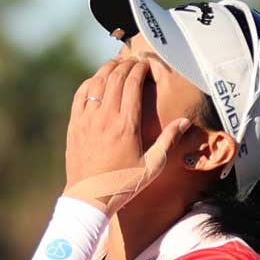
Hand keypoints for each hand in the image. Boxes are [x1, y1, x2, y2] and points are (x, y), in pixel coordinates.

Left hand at [63, 58, 190, 214]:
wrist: (89, 198)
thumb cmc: (123, 185)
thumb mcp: (152, 166)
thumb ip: (168, 141)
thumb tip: (184, 122)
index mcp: (126, 125)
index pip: (132, 84)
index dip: (139, 69)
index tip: (145, 65)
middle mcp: (105, 118)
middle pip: (115, 78)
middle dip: (125, 65)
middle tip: (133, 61)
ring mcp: (87, 120)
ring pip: (96, 82)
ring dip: (107, 70)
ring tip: (117, 65)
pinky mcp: (75, 125)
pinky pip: (81, 95)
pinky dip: (90, 83)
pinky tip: (96, 81)